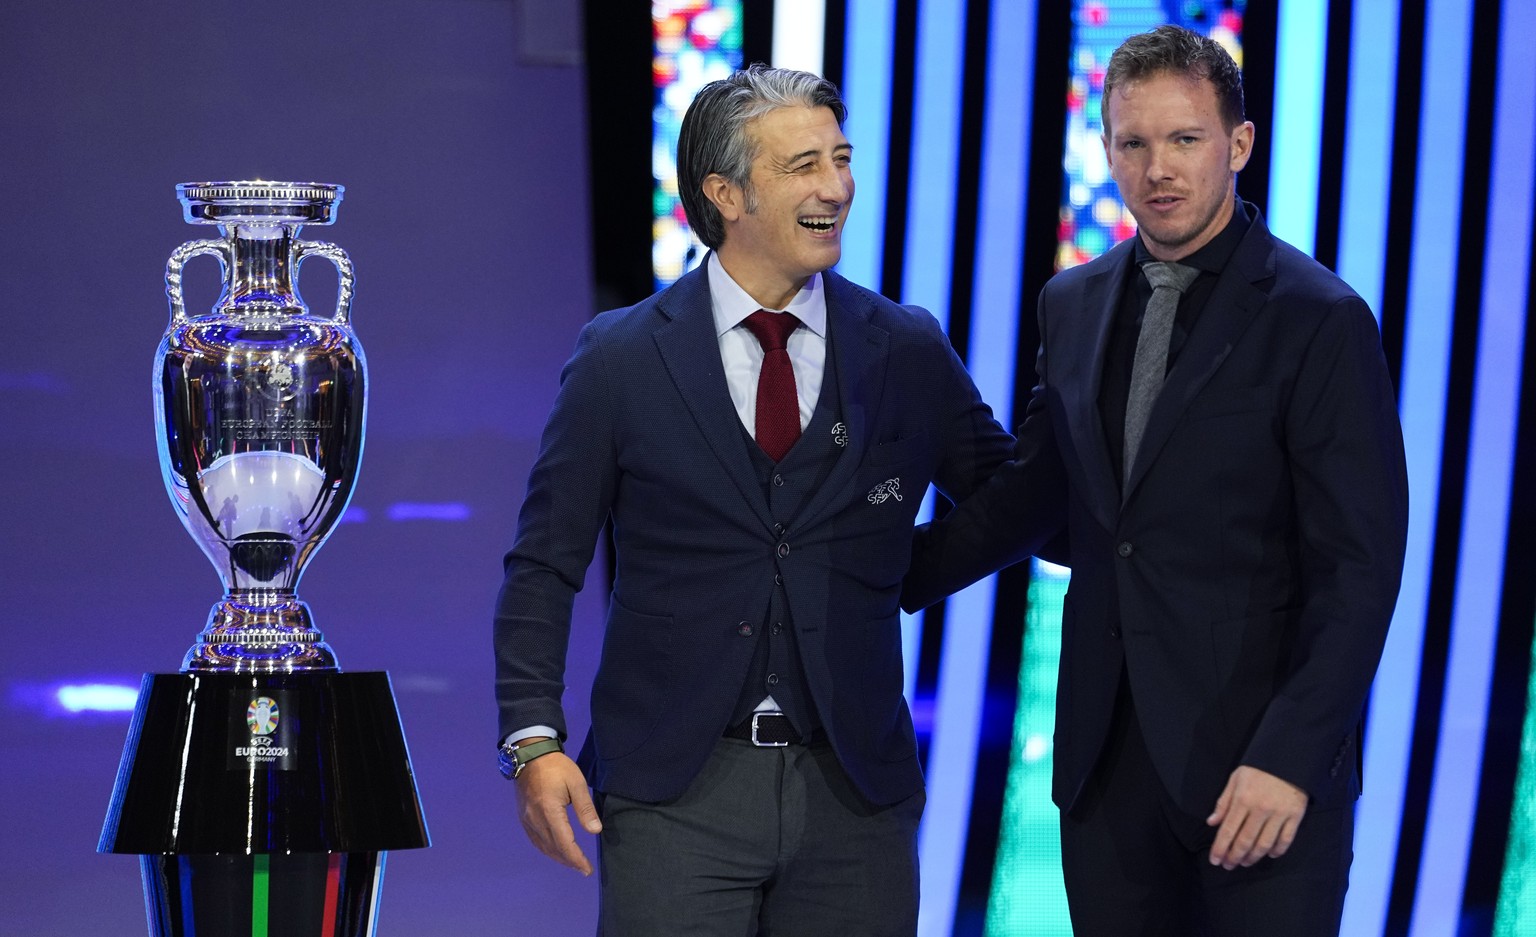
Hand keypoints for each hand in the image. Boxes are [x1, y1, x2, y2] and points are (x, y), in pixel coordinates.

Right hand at [514, 747, 602, 874]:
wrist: (531, 755)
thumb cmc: (557, 767)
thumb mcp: (576, 783)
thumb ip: (585, 808)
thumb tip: (595, 831)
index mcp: (550, 811)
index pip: (564, 843)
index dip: (576, 859)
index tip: (587, 869)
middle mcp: (535, 819)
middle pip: (553, 848)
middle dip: (569, 861)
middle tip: (583, 868)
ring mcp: (526, 819)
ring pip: (542, 846)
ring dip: (558, 857)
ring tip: (572, 862)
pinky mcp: (523, 817)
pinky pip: (535, 839)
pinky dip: (546, 849)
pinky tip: (555, 850)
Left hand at [1205, 765, 1307, 869]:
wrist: (1288, 759)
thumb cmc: (1258, 769)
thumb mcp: (1235, 779)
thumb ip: (1223, 802)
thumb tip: (1212, 822)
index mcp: (1242, 800)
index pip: (1228, 830)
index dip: (1220, 848)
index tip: (1215, 860)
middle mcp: (1260, 810)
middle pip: (1245, 841)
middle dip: (1234, 857)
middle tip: (1229, 865)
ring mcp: (1279, 815)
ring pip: (1264, 844)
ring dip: (1253, 857)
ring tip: (1245, 862)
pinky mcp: (1295, 817)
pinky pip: (1286, 840)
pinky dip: (1277, 850)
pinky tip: (1269, 854)